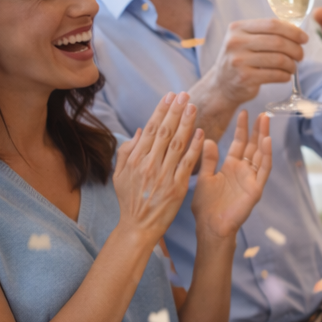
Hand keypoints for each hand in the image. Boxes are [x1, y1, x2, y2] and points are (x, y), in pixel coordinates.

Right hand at [113, 93, 202, 241]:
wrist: (138, 227)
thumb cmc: (130, 200)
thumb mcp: (120, 175)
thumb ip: (127, 151)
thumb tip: (141, 130)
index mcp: (135, 160)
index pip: (151, 129)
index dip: (161, 111)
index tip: (170, 96)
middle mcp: (149, 165)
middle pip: (164, 132)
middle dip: (175, 111)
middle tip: (185, 94)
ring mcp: (163, 176)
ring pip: (177, 144)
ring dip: (186, 123)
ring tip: (193, 107)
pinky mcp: (177, 187)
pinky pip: (188, 163)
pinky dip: (195, 147)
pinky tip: (202, 133)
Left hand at [190, 111, 273, 238]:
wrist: (210, 227)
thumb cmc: (206, 206)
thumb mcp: (204, 177)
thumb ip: (208, 159)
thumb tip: (206, 138)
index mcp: (230, 167)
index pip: (239, 144)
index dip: (242, 129)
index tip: (243, 113)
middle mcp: (243, 171)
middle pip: (253, 146)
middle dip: (258, 130)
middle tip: (262, 113)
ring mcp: (251, 179)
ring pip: (260, 154)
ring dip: (264, 137)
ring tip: (266, 121)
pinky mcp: (256, 188)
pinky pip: (263, 169)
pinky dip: (266, 155)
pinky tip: (266, 141)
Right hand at [199, 19, 307, 107]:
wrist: (222, 85)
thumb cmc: (240, 60)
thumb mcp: (245, 40)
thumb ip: (265, 33)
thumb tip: (296, 32)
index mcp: (238, 28)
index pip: (272, 24)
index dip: (293, 31)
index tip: (304, 38)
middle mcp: (236, 42)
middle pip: (278, 41)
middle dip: (295, 49)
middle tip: (301, 55)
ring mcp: (239, 60)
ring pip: (279, 59)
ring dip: (291, 64)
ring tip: (292, 67)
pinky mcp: (245, 78)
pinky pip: (275, 75)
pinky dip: (285, 76)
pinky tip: (285, 76)